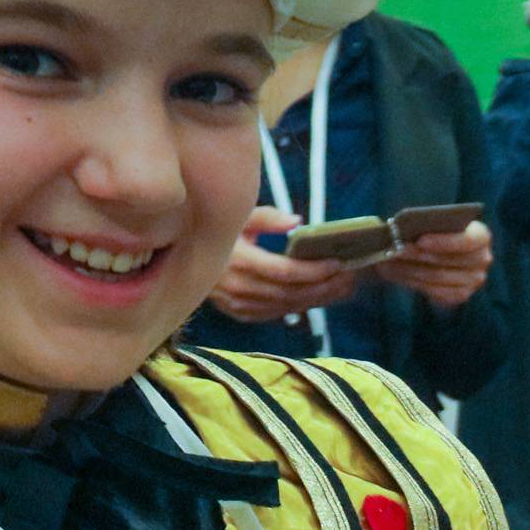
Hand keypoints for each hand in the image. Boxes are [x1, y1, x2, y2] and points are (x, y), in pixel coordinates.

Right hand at [205, 206, 361, 323]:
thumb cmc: (216, 231)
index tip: (338, 262)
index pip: (284, 272)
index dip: (313, 270)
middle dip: (323, 286)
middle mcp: (237, 287)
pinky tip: (319, 297)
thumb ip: (268, 218)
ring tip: (342, 287)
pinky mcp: (239, 313)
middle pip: (290, 293)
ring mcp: (237, 304)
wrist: (180, 257)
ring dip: (317, 299)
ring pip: (286, 307)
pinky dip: (299, 306)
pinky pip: (276, 313)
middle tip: (349, 276)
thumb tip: (298, 222)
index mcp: (238, 260)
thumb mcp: (238, 216)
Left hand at [373, 219, 493, 310]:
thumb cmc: (441, 233)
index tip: (420, 240)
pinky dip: (412, 282)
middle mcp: (483, 260)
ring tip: (386, 262)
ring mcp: (473, 281)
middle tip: (393, 249)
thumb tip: (404, 229)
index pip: (467, 240)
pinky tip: (393, 274)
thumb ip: (428, 225)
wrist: (447, 253)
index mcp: (481, 236)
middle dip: (417, 255)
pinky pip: (434, 292)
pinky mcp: (461, 295)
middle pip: (447, 261)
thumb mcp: (438, 224)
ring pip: (437, 277)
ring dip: (408, 270)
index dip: (444, 241)